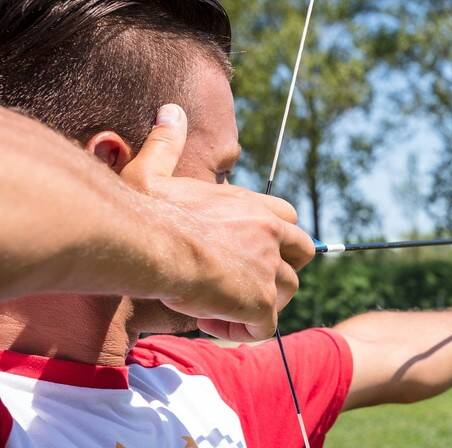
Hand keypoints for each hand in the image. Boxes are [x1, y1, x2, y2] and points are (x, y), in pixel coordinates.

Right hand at [120, 104, 313, 341]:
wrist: (147, 244)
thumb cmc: (144, 212)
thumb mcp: (151, 172)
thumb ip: (165, 145)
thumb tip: (170, 111)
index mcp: (249, 205)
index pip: (288, 219)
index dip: (276, 239)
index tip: (243, 252)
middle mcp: (268, 233)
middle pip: (304, 253)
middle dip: (282, 270)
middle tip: (242, 283)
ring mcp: (269, 268)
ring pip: (287, 292)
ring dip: (260, 303)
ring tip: (219, 304)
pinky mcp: (261, 301)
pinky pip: (264, 327)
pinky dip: (242, 329)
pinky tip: (209, 320)